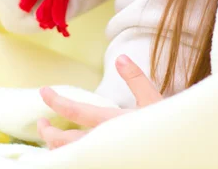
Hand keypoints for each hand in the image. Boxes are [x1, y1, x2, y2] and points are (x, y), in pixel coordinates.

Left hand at [37, 55, 161, 149]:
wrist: (176, 153)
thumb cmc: (167, 128)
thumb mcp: (154, 100)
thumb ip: (136, 79)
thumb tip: (120, 58)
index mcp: (112, 122)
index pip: (76, 112)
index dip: (57, 101)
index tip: (43, 92)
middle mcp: (104, 141)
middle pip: (66, 141)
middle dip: (48, 133)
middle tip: (41, 123)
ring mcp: (105, 156)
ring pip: (72, 155)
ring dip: (58, 146)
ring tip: (52, 137)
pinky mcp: (110, 161)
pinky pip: (83, 161)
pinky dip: (72, 156)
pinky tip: (72, 151)